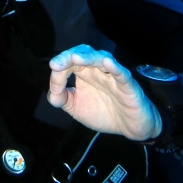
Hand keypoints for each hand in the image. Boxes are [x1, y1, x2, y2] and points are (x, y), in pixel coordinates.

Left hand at [47, 44, 161, 140]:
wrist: (130, 128)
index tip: (55, 85)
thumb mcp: (76, 107)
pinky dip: (116, 68)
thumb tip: (52, 93)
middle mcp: (98, 70)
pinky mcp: (129, 86)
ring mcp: (114, 76)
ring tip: (75, 58)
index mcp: (84, 73)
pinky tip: (108, 63)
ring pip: (102, 59)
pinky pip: (123, 74)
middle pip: (84, 54)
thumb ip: (62, 98)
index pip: (69, 62)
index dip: (59, 69)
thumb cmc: (103, 112)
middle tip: (55, 64)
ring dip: (88, 58)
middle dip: (68, 57)